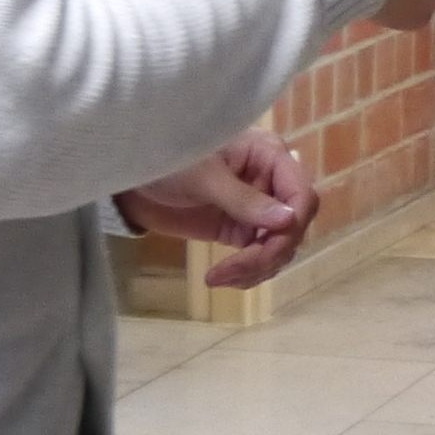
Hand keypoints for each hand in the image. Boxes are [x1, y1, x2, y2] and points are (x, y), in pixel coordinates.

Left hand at [117, 132, 318, 287]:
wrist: (132, 179)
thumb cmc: (167, 161)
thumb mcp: (205, 179)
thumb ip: (245, 200)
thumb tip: (289, 221)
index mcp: (269, 156)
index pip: (302, 194)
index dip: (292, 224)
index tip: (268, 245)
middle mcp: (271, 181)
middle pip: (294, 226)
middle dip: (268, 254)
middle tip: (233, 272)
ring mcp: (257, 208)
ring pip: (279, 246)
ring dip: (256, 269)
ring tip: (220, 278)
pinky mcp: (240, 229)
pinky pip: (258, 256)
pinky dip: (246, 273)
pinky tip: (222, 278)